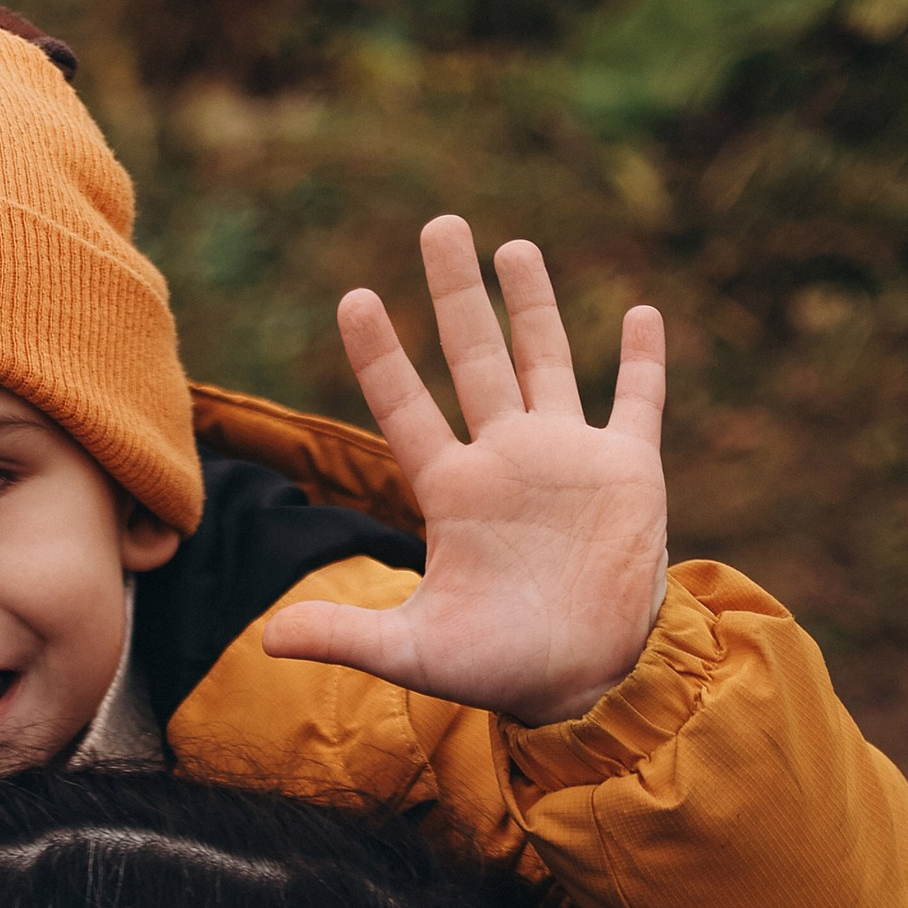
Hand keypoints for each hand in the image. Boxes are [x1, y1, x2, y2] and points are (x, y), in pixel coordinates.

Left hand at [261, 217, 666, 727]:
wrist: (582, 683)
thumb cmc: (496, 670)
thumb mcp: (415, 654)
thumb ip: (345, 637)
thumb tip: (265, 642)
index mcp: (453, 494)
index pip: (406, 408)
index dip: (380, 356)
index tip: (355, 298)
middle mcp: (505, 461)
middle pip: (474, 357)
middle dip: (457, 292)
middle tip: (438, 224)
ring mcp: (566, 459)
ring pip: (545, 360)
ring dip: (532, 305)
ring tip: (512, 247)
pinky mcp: (627, 472)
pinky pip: (637, 402)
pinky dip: (642, 360)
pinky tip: (639, 311)